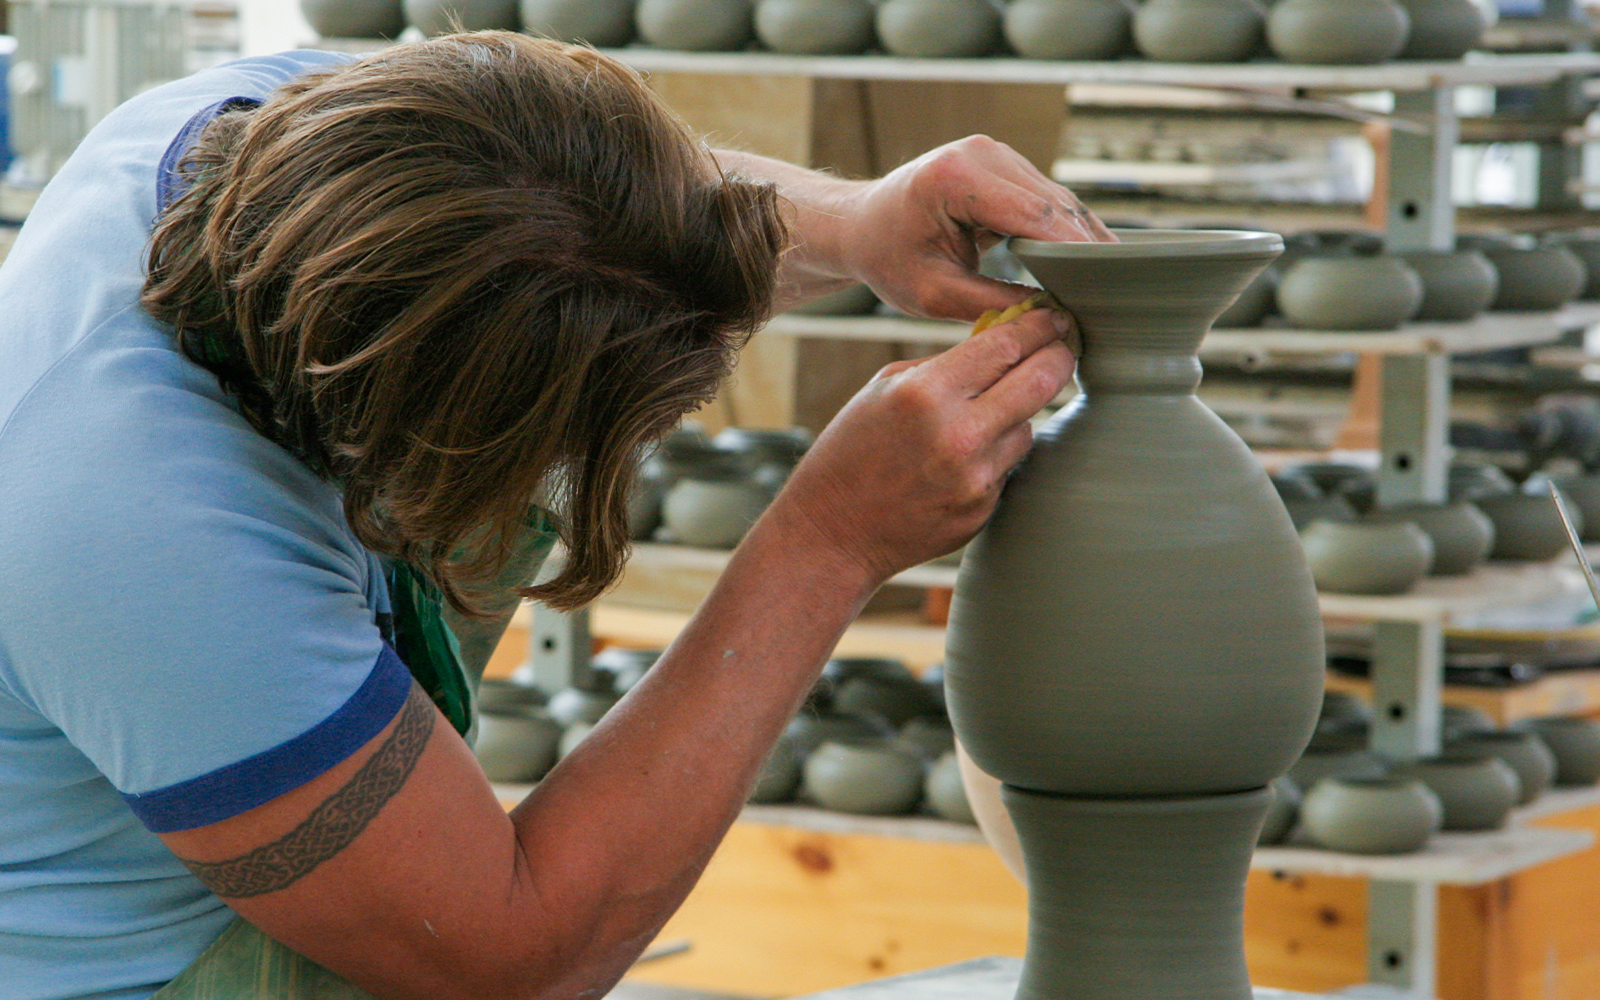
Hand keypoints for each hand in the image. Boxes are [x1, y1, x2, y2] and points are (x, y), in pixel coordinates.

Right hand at [761, 307, 1075, 587]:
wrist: (833, 531)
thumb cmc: (852, 452)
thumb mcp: (886, 389)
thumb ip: (946, 364)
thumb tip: (1005, 338)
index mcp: (927, 392)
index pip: (1008, 344)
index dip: (1039, 325)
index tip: (1053, 318)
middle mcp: (958, 434)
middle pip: (1042, 380)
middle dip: (1059, 358)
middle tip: (1061, 349)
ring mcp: (976, 477)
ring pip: (1029, 427)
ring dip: (1017, 415)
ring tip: (976, 421)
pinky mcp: (983, 509)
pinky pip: (1009, 466)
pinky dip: (995, 456)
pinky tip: (956, 464)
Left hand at [833, 136, 1115, 319]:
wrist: (861, 225)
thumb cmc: (888, 260)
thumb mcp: (934, 294)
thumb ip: (992, 304)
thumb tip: (1053, 316)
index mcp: (957, 179)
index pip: (1036, 216)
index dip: (1076, 252)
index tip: (1105, 287)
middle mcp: (982, 153)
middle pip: (1055, 204)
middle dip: (1087, 248)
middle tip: (1119, 293)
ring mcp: (995, 152)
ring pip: (1058, 199)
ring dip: (1083, 238)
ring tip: (1114, 282)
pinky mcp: (1004, 162)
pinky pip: (1047, 197)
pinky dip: (1067, 229)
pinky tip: (1091, 261)